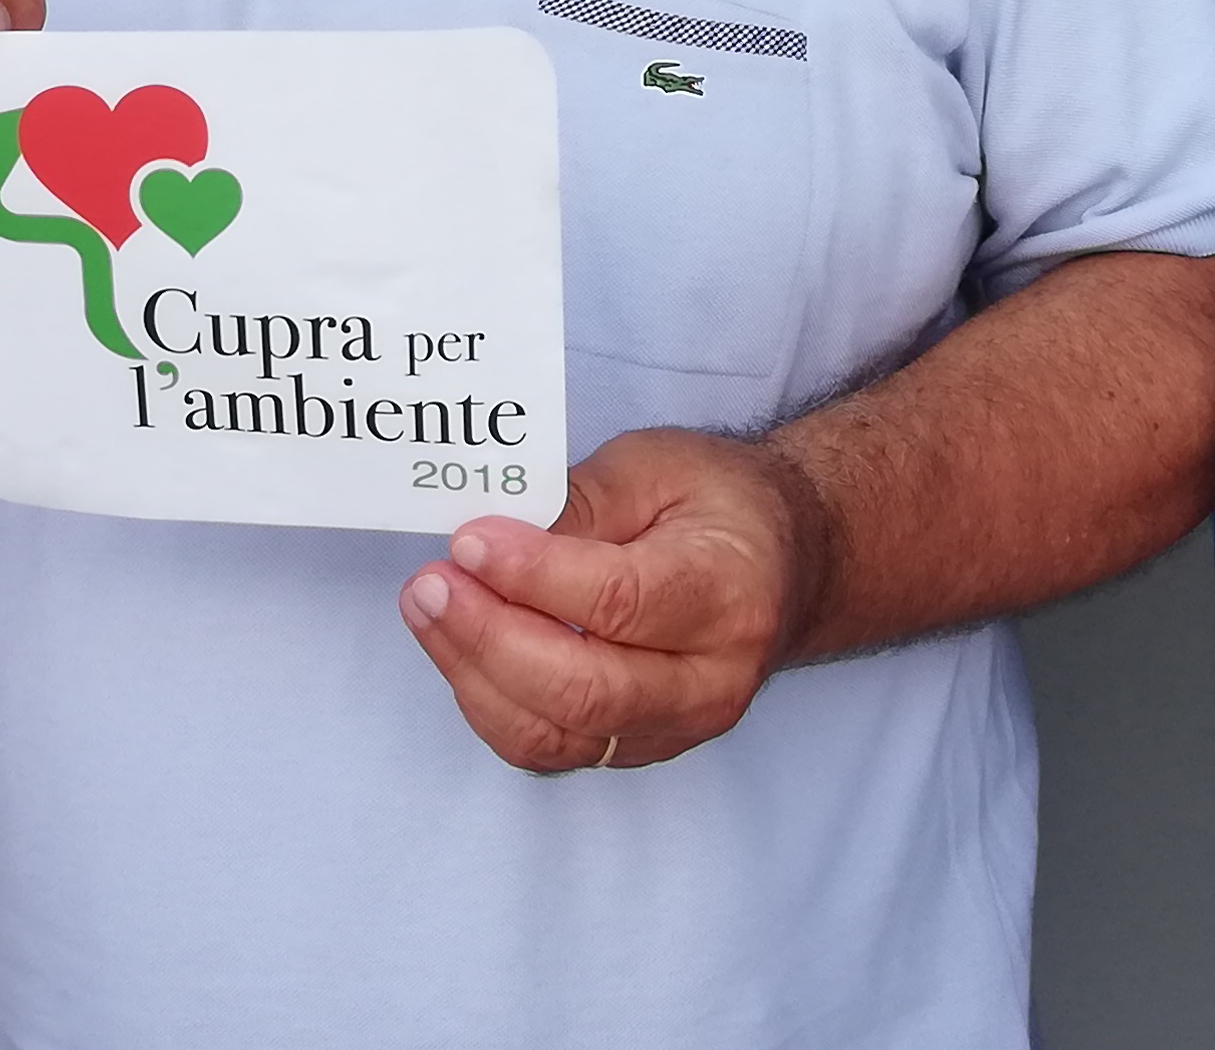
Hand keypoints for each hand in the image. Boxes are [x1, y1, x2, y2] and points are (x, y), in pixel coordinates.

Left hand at [394, 429, 834, 775]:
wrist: (785, 563)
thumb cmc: (717, 502)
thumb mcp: (656, 466)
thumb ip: (580, 500)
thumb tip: (495, 536)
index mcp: (728, 589)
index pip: (619, 601)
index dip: (533, 576)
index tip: (467, 542)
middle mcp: (712, 677)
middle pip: (586, 687)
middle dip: (490, 637)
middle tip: (429, 584)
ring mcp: (679, 726)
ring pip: (560, 731)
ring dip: (476, 675)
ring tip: (428, 610)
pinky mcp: (641, 748)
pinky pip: (552, 748)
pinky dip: (493, 705)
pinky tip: (462, 650)